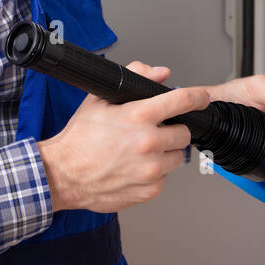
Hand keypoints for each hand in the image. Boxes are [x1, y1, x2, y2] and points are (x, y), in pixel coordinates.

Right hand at [36, 61, 206, 212]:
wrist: (63, 175)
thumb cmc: (79, 139)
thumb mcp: (100, 99)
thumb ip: (134, 79)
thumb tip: (160, 73)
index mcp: (138, 116)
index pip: (182, 100)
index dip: (197, 97)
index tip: (202, 99)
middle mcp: (148, 143)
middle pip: (185, 133)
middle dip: (173, 130)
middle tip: (154, 132)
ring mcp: (151, 170)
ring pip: (178, 157)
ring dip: (166, 153)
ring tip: (141, 152)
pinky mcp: (149, 190)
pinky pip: (165, 178)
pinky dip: (155, 173)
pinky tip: (135, 168)